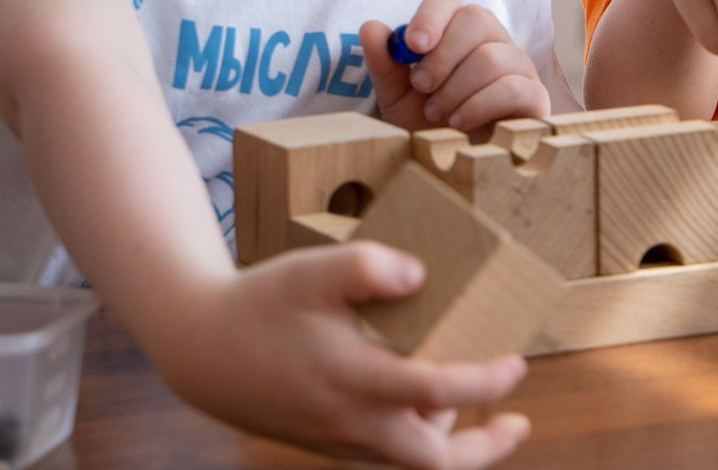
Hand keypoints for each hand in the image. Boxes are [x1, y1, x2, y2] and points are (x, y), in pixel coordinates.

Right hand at [157, 242, 529, 467]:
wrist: (200, 350)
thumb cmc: (260, 303)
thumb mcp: (313, 270)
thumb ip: (369, 267)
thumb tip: (420, 276)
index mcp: (352, 380)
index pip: (435, 391)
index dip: (484, 382)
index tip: (515, 364)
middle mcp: (351, 423)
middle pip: (433, 462)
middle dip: (483, 449)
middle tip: (516, 421)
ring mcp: (339, 439)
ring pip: (409, 463)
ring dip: (450, 443)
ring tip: (469, 398)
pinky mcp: (328, 441)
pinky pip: (385, 452)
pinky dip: (415, 435)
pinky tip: (424, 400)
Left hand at [360, 0, 548, 135]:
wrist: (452, 164)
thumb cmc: (426, 123)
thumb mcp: (397, 96)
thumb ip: (384, 62)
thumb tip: (371, 28)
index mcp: (457, 31)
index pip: (448, 1)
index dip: (430, 17)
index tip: (413, 46)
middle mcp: (492, 40)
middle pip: (476, 18)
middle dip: (442, 56)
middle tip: (421, 87)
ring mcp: (518, 66)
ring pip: (492, 57)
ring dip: (455, 89)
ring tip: (436, 114)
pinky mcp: (535, 97)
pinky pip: (513, 87)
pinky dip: (479, 105)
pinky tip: (459, 123)